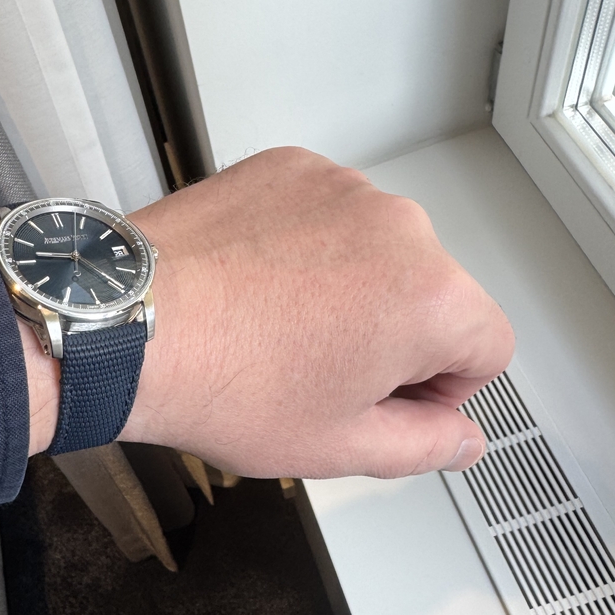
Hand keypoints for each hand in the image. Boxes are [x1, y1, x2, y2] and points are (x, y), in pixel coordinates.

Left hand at [12, 148, 512, 477]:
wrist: (127, 323)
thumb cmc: (223, 381)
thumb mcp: (339, 446)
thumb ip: (425, 445)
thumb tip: (459, 437)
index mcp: (431, 298)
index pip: (487, 347)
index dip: (442, 388)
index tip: (388, 398)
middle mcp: (398, 226)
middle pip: (433, 292)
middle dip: (392, 336)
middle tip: (319, 371)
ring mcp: (341, 187)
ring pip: (378, 250)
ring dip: (349, 287)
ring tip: (277, 327)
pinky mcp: (290, 168)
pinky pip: (325, 213)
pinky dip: (305, 246)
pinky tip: (256, 285)